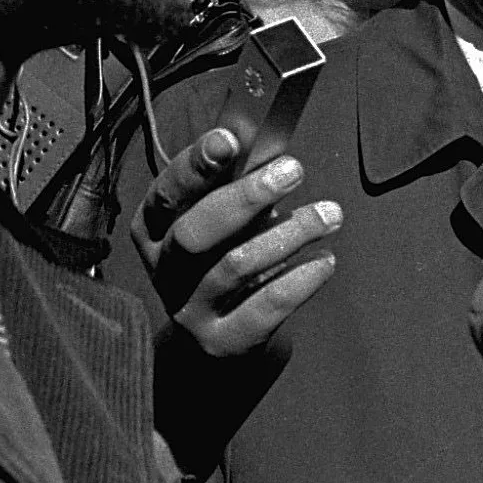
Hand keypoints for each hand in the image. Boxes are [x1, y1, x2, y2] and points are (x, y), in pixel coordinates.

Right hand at [132, 127, 338, 358]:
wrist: (209, 343)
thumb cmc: (219, 261)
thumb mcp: (213, 223)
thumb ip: (231, 190)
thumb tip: (271, 155)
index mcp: (153, 229)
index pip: (166, 193)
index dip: (195, 165)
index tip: (230, 139)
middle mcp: (164, 269)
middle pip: (195, 232)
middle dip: (246, 196)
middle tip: (292, 170)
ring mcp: (190, 309)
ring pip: (235, 266)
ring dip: (289, 234)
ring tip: (329, 215)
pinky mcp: (222, 341)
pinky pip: (263, 309)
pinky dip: (299, 281)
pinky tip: (324, 260)